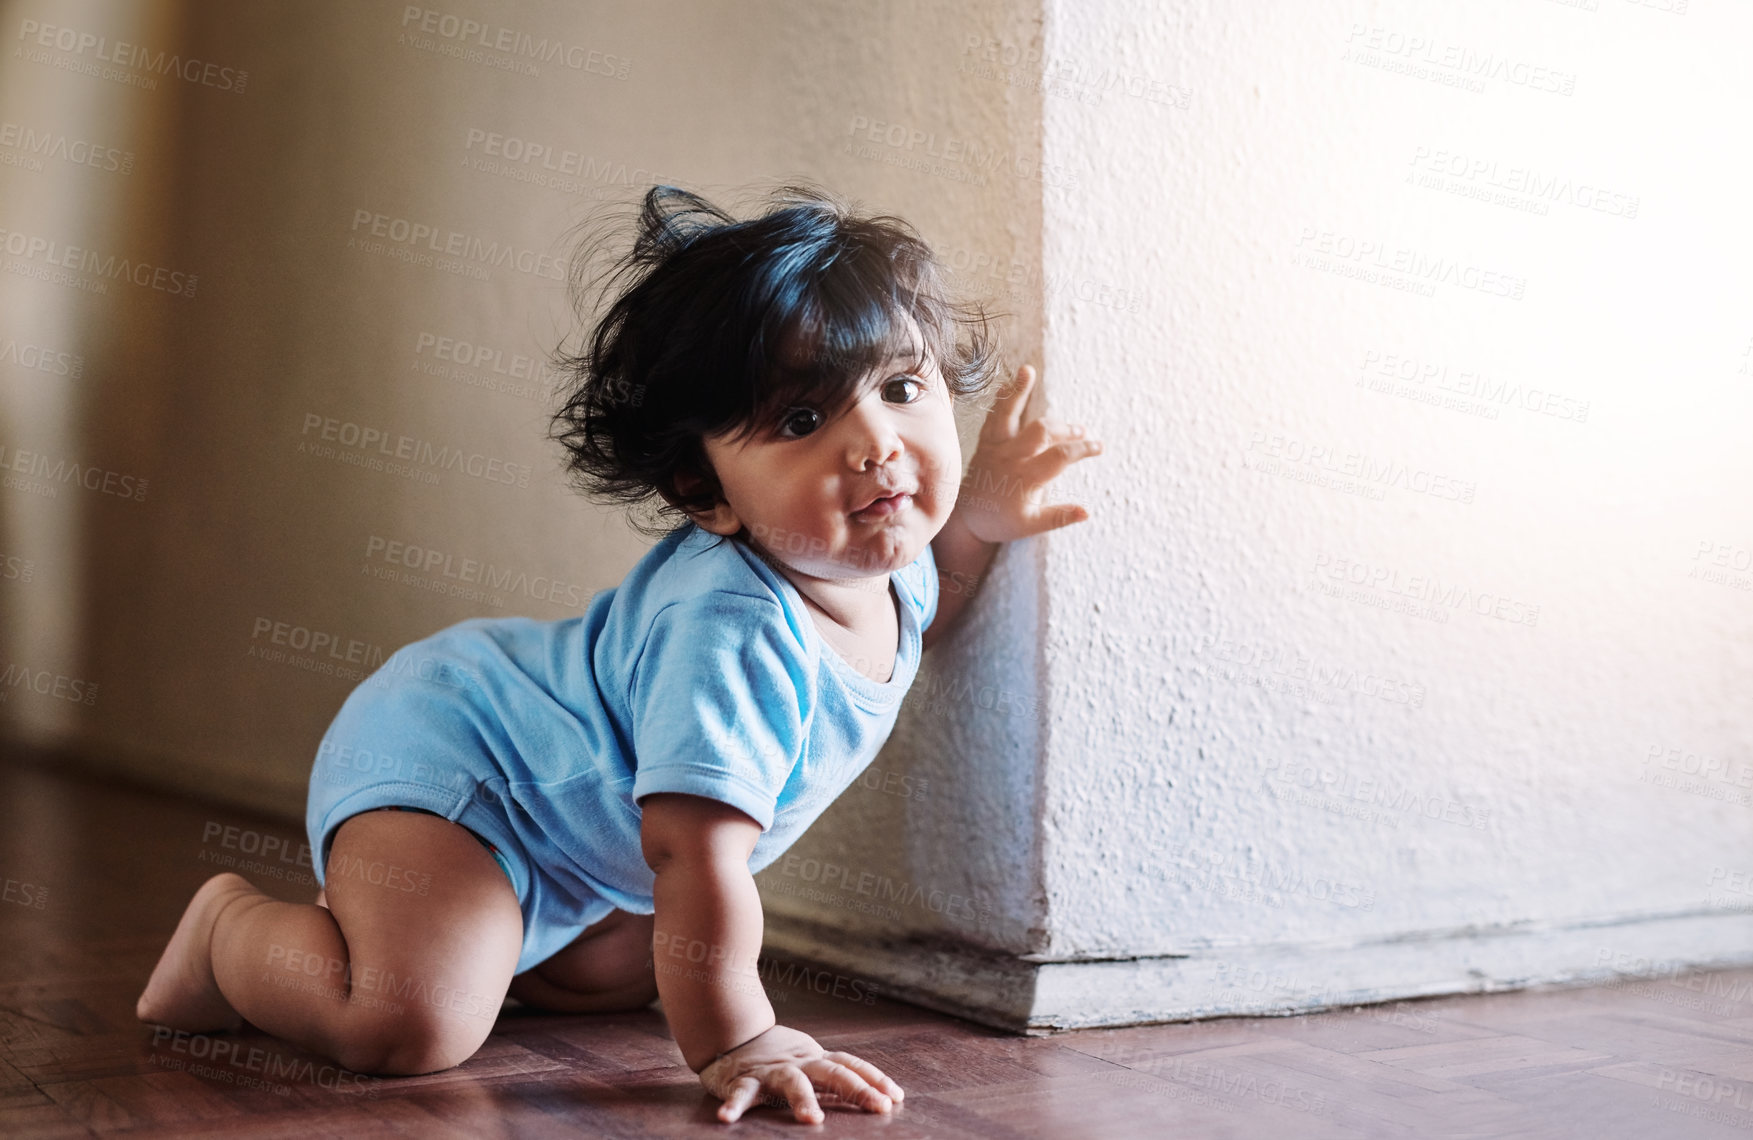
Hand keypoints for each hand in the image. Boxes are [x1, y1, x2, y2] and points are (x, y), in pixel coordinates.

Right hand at [697, 1024, 903, 1123]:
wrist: (730, 1031)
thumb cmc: (776, 1055)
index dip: (874, 1079)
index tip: (897, 1096)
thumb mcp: (808, 1061)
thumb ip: (833, 1075)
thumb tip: (875, 1094)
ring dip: (803, 1100)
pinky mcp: (742, 1080)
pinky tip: (726, 1119)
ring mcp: (771, 1072)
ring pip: (791, 1083)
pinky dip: (733, 1106)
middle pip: (833, 1073)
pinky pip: (739, 1093)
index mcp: (815, 1059)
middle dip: (858, 1090)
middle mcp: (798, 1063)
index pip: (850, 1065)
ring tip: (813, 1120)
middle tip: (880, 1107)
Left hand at [956, 363, 1101, 543]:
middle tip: (1081, 430)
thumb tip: (1087, 511)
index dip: (1082, 449)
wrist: (968, 519)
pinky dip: (998, 400)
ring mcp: (995, 448)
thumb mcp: (1032, 524)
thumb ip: (1059, 517)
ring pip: (1007, 415)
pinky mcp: (984, 443)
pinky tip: (1005, 383)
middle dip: (1063, 426)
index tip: (1098, 446)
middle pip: (1040, 431)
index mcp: (1024, 478)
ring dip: (1018, 392)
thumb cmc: (1002, 522)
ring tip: (1027, 370)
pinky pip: (991, 417)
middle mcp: (1009, 458)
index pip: (1060, 457)